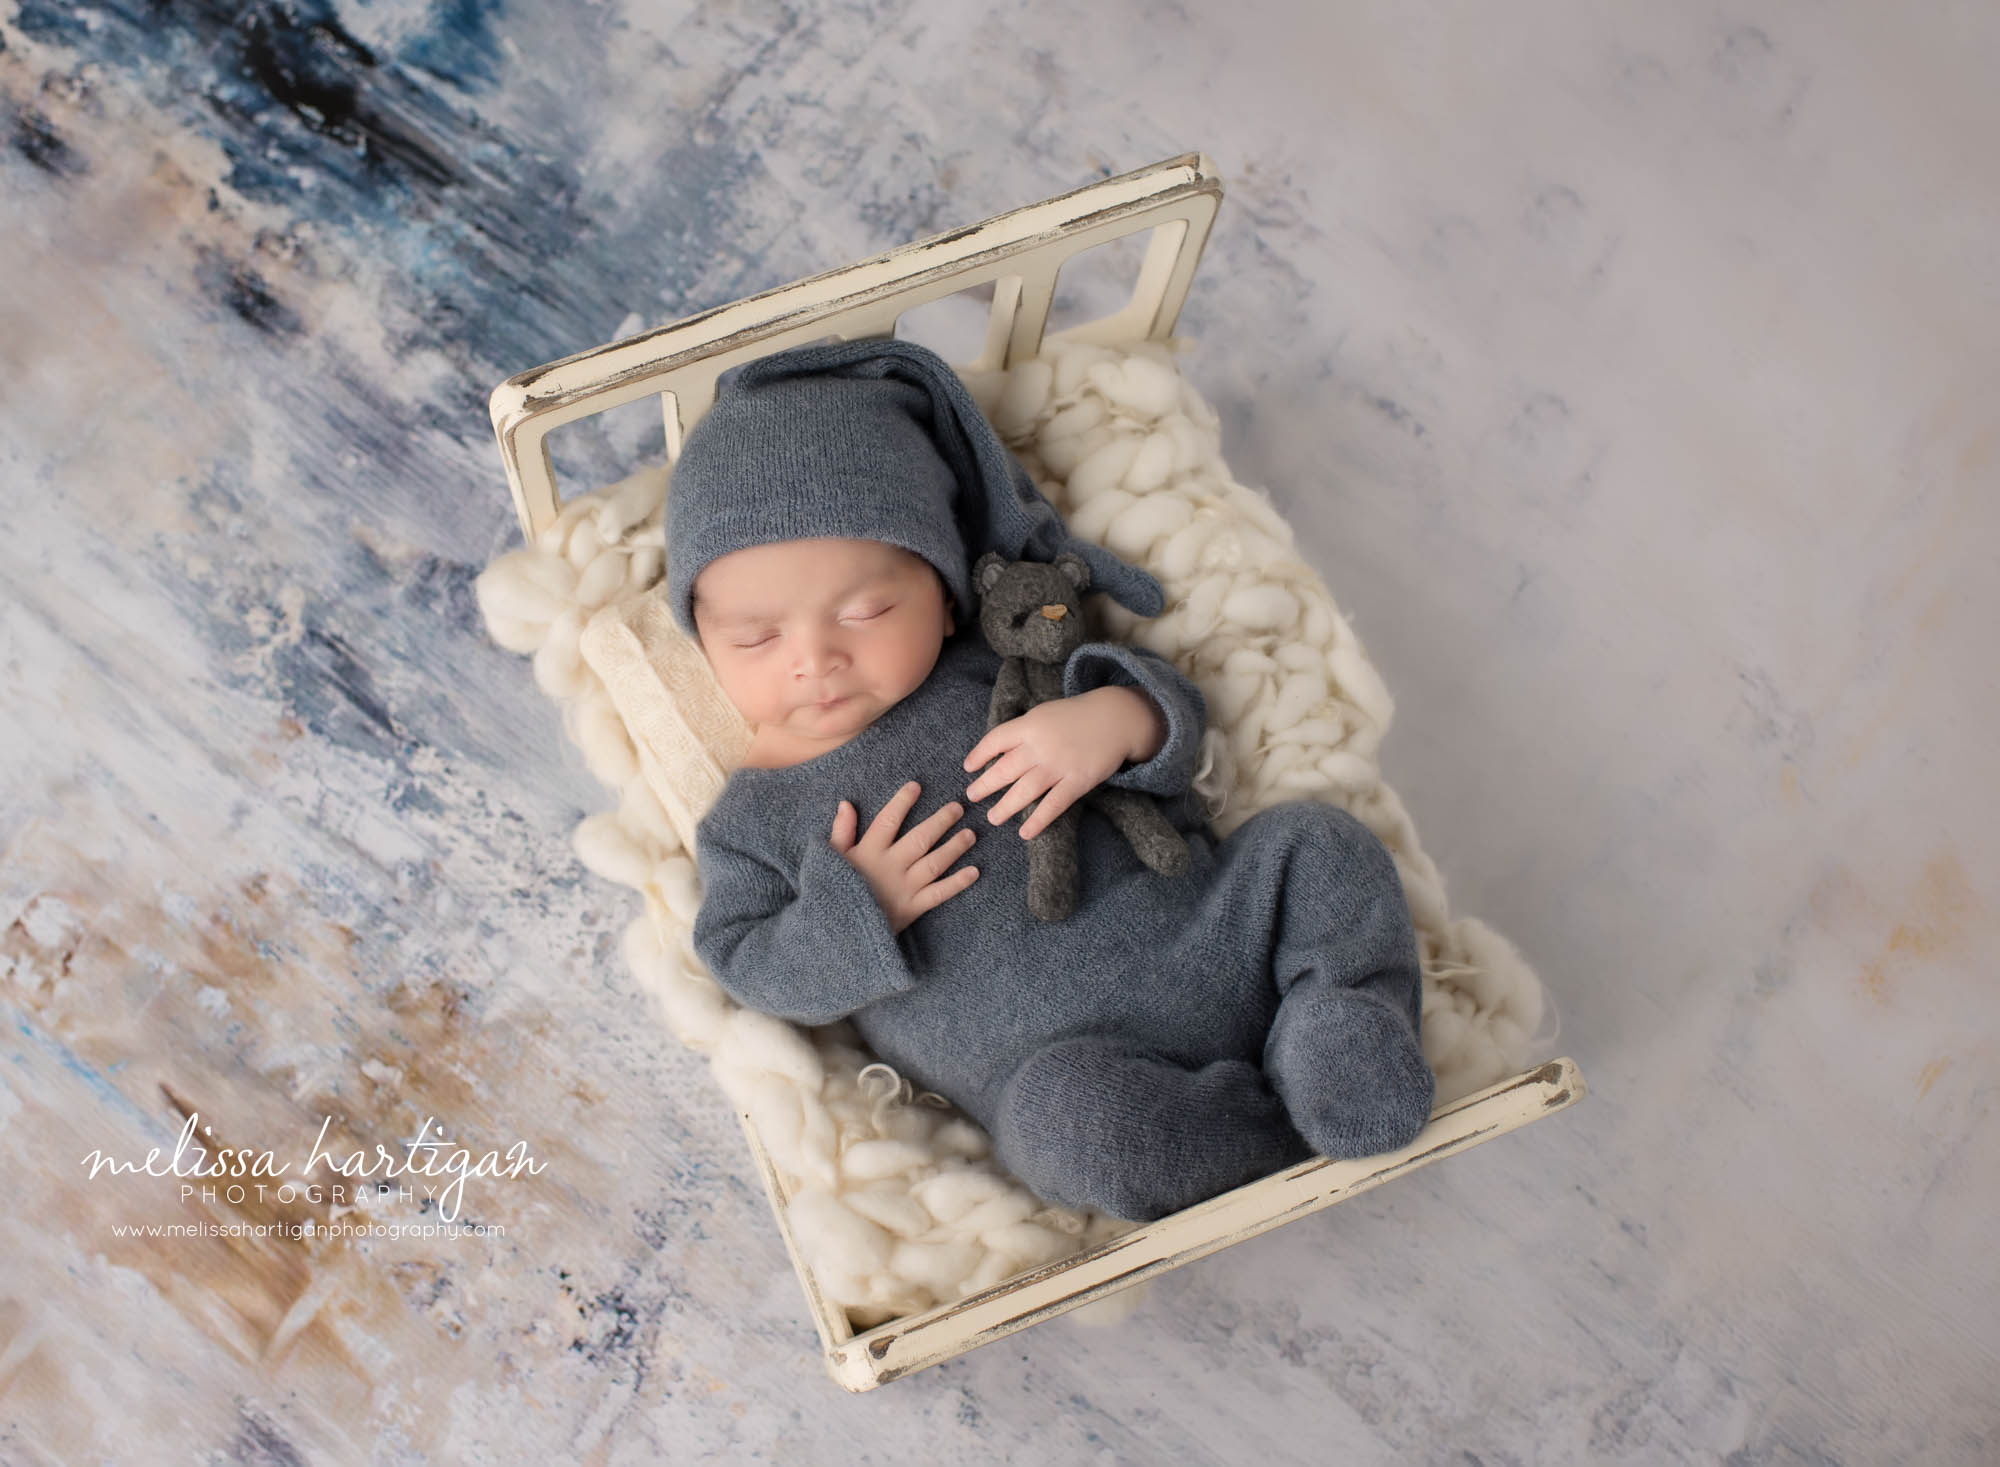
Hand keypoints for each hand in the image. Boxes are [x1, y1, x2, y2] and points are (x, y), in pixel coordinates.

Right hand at [829, 781, 979, 933]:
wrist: (838, 932)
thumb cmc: (834, 890)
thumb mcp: (831, 860)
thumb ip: (842, 832)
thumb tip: (846, 804)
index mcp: (869, 852)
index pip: (888, 820)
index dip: (903, 802)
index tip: (917, 786)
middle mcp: (890, 867)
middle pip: (920, 838)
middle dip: (941, 821)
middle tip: (958, 807)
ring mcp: (903, 887)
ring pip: (934, 863)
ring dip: (955, 847)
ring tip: (971, 834)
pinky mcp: (912, 908)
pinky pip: (939, 894)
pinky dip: (958, 883)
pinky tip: (974, 872)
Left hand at [963, 687, 1161, 839]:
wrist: (1116, 717)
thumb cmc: (1078, 715)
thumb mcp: (1045, 714)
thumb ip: (1024, 731)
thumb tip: (999, 752)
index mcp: (1030, 725)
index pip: (995, 741)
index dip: (979, 755)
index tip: (969, 767)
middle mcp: (1040, 746)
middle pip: (1004, 770)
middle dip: (985, 785)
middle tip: (971, 797)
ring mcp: (1059, 765)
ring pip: (1024, 791)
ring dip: (1005, 807)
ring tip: (993, 817)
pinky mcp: (1077, 781)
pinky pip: (1053, 805)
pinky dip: (1038, 821)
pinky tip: (1025, 833)